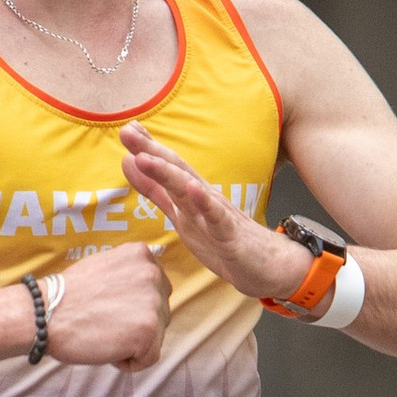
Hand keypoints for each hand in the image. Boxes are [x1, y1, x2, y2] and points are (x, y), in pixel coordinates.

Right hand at [42, 240, 170, 371]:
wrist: (45, 313)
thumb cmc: (67, 296)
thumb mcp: (104, 266)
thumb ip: (129, 274)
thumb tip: (147, 291)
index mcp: (141, 255)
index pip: (156, 290)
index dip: (134, 307)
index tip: (109, 309)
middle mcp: (152, 274)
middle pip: (161, 313)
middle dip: (137, 325)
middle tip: (104, 323)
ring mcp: (153, 302)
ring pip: (157, 336)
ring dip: (133, 343)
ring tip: (104, 334)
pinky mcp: (148, 330)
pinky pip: (149, 358)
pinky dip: (129, 362)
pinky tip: (107, 349)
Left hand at [119, 126, 318, 305]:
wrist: (270, 267)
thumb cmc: (224, 240)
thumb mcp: (182, 214)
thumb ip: (156, 191)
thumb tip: (130, 162)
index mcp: (191, 196)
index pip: (168, 168)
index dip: (146, 149)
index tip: (126, 129)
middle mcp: (204, 200)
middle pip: (176, 172)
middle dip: (151, 152)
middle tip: (127, 132)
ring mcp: (218, 217)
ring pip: (191, 192)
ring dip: (168, 174)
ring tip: (146, 158)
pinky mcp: (231, 238)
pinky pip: (218, 220)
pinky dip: (205, 204)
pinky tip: (194, 189)